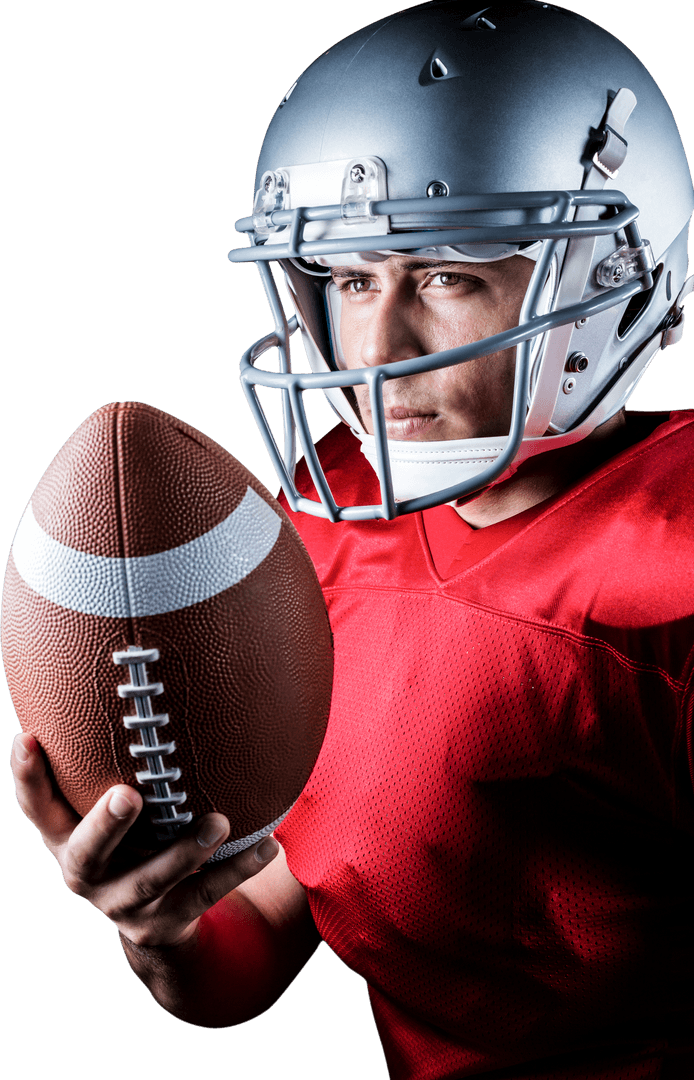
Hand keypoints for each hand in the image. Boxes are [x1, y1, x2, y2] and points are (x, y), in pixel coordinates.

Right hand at [11, 732, 279, 949]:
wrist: (159, 916)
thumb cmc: (140, 830)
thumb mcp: (121, 795)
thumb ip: (124, 752)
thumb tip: (149, 661)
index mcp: (69, 835)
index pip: (40, 807)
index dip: (29, 777)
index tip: (29, 737)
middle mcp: (87, 872)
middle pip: (85, 853)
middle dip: (104, 825)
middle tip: (128, 795)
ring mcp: (124, 903)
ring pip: (150, 881)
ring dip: (182, 851)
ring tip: (218, 822)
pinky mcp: (166, 922)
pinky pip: (204, 895)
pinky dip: (235, 869)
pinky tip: (267, 846)